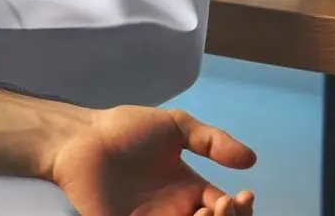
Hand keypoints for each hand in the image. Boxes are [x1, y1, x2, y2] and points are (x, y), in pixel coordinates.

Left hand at [51, 106, 255, 215]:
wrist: (82, 140)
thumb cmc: (125, 130)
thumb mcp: (175, 127)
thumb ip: (212, 141)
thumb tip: (252, 160)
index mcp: (189, 190)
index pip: (227, 210)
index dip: (240, 209)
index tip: (241, 196)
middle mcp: (176, 212)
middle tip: (220, 205)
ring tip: (204, 211)